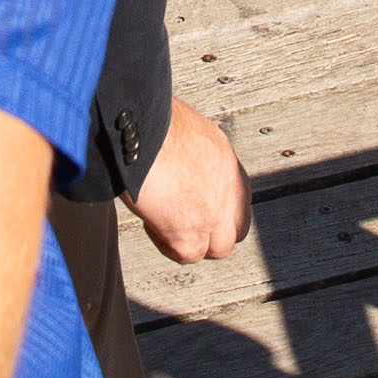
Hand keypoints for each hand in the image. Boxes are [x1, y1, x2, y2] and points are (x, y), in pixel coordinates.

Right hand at [134, 99, 254, 264]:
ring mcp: (214, 216)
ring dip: (196, 241)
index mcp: (226, 160)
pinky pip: (187, 255)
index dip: (219, 203)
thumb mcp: (185, 130)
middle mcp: (228, 190)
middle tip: (187, 220)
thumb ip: (192, 150)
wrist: (140, 133)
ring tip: (167, 224)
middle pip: (237, 227)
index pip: (237, 194)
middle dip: (216, 228)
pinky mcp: (189, 235)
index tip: (200, 202)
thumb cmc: (152, 122)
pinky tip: (152, 225)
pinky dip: (169, 244)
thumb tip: (178, 156)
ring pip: (219, 247)